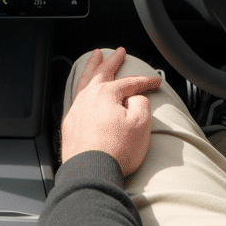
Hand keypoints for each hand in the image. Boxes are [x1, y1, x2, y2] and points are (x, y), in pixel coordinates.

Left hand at [61, 47, 161, 175]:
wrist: (90, 174)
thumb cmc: (116, 151)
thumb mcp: (141, 124)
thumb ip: (141, 103)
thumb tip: (134, 99)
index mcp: (105, 94)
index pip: (130, 83)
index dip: (145, 82)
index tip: (156, 83)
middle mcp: (87, 98)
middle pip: (101, 73)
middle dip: (112, 61)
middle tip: (118, 52)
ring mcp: (76, 111)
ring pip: (84, 82)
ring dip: (91, 68)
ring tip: (94, 58)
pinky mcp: (70, 125)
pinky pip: (76, 98)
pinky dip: (82, 88)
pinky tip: (83, 90)